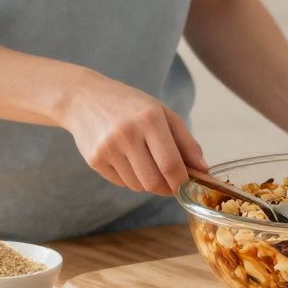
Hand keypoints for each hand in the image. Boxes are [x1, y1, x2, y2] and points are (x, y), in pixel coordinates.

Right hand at [61, 76, 207, 197]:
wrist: (84, 98)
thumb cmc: (130, 105)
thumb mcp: (162, 113)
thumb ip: (186, 141)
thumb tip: (203, 169)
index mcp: (150, 119)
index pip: (171, 165)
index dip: (182, 182)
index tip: (187, 186)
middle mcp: (127, 134)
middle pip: (154, 182)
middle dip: (166, 188)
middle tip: (170, 182)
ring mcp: (108, 148)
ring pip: (138, 186)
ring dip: (148, 183)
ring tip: (145, 163)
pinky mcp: (94, 160)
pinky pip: (121, 183)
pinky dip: (131, 179)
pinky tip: (127, 160)